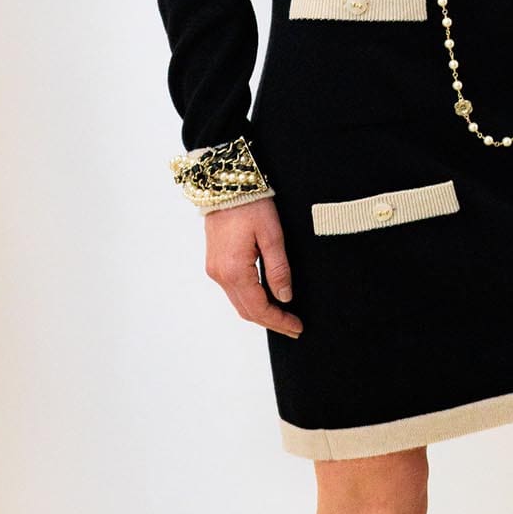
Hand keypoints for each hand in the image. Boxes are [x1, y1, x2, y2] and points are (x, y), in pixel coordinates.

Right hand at [203, 198, 302, 336]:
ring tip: (283, 318)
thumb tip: (285, 297)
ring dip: (261, 313)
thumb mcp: (272, 235)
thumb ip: (279, 269)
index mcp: (235, 271)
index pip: (259, 308)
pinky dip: (250, 300)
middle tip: (294, 328)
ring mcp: (215, 270)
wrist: (224, 184)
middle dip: (271, 322)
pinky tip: (266, 300)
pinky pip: (233, 291)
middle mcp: (220, 275)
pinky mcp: (215, 263)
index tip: (297, 327)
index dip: (279, 321)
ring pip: (239, 303)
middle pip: (247, 311)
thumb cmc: (250, 204)